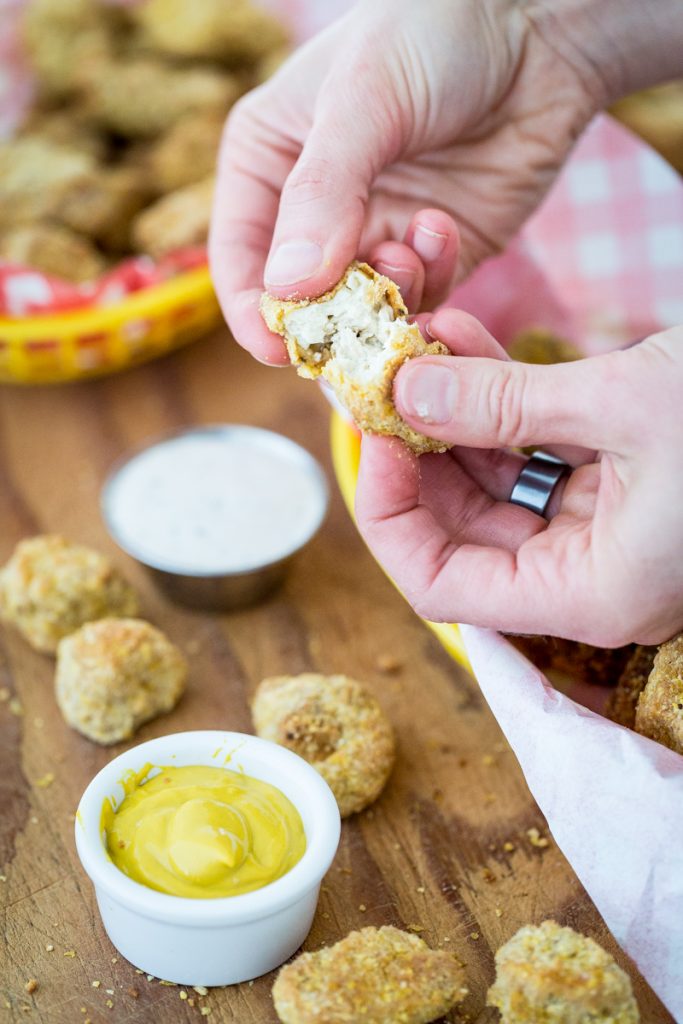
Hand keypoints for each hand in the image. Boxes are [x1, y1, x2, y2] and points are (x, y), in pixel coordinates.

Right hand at [210, 0, 603, 363]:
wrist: (539, 25)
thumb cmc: (435, 30)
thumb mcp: (364, 99)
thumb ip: (323, 192)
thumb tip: (287, 288)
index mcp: (269, 163)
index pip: (240, 259)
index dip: (255, 312)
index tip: (278, 346)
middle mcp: (315, 209)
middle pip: (303, 300)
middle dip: (330, 316)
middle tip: (359, 321)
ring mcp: (376, 232)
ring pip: (363, 310)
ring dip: (386, 295)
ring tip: (408, 249)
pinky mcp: (434, 252)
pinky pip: (420, 297)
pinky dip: (430, 279)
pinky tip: (441, 225)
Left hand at [355, 317, 682, 646]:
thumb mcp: (623, 405)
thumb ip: (507, 403)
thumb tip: (405, 390)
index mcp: (588, 596)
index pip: (439, 585)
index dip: (389, 514)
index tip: (374, 433)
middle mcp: (587, 577)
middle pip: (457, 532)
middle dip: (414, 451)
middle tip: (382, 377)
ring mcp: (600, 533)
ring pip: (491, 486)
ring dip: (451, 414)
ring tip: (420, 343)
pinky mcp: (613, 489)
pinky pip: (533, 453)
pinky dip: (499, 403)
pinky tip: (463, 343)